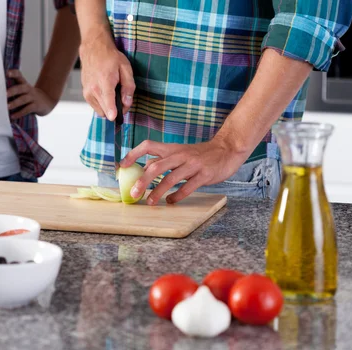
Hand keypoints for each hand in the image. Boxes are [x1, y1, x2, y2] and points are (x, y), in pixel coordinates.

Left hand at [7, 70, 56, 118]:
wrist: (47, 101)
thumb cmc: (29, 96)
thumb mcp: (23, 90)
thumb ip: (13, 89)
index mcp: (24, 84)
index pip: (19, 76)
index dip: (14, 73)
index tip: (7, 73)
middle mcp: (28, 89)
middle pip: (20, 88)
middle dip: (12, 91)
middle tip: (4, 94)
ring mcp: (33, 97)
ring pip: (23, 99)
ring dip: (15, 103)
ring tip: (7, 107)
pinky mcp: (36, 106)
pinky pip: (27, 109)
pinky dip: (20, 113)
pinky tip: (13, 116)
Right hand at [79, 34, 134, 119]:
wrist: (94, 50)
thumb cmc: (110, 58)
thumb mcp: (125, 68)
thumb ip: (128, 87)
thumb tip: (127, 102)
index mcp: (105, 82)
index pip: (108, 103)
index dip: (113, 113)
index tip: (115, 117)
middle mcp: (93, 90)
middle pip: (105, 111)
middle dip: (115, 110)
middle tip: (123, 100)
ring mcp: (87, 93)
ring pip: (100, 111)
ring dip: (108, 107)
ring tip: (113, 94)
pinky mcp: (84, 94)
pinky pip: (95, 106)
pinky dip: (102, 103)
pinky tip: (106, 93)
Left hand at [119, 138, 247, 204]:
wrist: (228, 149)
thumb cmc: (201, 153)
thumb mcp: (180, 153)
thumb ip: (164, 160)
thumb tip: (145, 167)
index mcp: (172, 149)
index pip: (148, 145)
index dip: (133, 154)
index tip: (122, 166)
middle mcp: (180, 155)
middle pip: (156, 166)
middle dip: (142, 181)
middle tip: (133, 193)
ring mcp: (193, 164)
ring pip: (170, 178)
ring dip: (157, 192)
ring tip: (150, 202)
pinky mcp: (205, 174)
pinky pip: (188, 187)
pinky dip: (177, 196)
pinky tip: (171, 202)